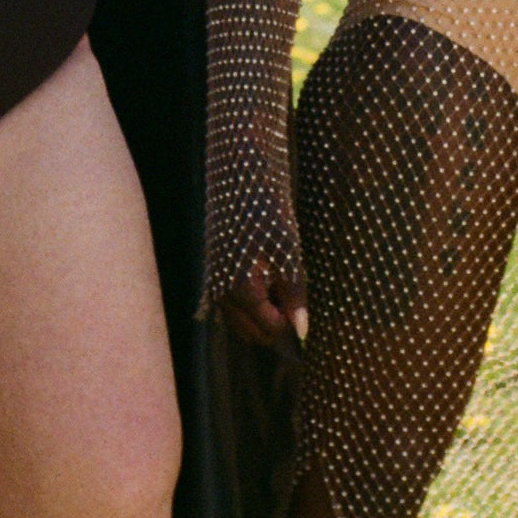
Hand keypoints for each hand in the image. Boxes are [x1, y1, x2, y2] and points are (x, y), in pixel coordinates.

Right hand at [211, 187, 309, 346]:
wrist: (241, 184)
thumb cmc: (267, 215)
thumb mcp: (288, 253)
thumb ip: (295, 294)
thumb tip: (302, 330)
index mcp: (240, 290)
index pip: (269, 328)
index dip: (291, 322)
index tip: (302, 304)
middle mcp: (222, 295)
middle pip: (253, 333)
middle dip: (276, 324)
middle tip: (293, 298)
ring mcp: (215, 287)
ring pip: (241, 324)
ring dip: (263, 317)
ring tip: (280, 289)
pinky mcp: (215, 279)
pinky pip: (233, 310)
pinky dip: (251, 307)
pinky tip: (266, 283)